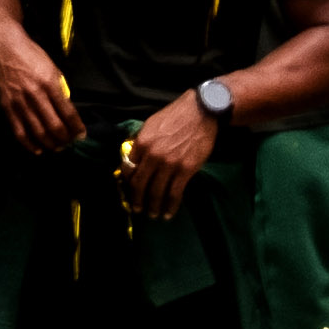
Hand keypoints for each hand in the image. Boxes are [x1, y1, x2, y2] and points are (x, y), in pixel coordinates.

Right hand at [0, 28, 81, 151]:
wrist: (3, 46)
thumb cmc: (31, 55)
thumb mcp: (52, 68)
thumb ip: (59, 90)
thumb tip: (66, 111)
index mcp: (49, 83)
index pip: (68, 113)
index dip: (77, 128)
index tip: (82, 135)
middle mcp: (35, 95)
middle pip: (54, 126)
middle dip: (65, 139)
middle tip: (70, 143)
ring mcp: (19, 102)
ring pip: (38, 132)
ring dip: (50, 144)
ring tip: (57, 147)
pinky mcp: (6, 106)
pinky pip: (18, 131)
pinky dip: (29, 144)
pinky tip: (38, 149)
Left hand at [119, 91, 218, 216]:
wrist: (200, 113)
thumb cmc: (174, 117)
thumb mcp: (150, 125)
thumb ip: (141, 143)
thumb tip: (133, 159)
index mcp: (141, 143)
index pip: (128, 169)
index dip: (127, 183)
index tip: (129, 191)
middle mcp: (153, 156)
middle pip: (139, 184)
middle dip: (137, 200)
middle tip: (137, 209)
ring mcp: (170, 164)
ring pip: (157, 192)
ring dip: (153, 207)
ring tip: (152, 215)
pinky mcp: (186, 170)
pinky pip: (175, 193)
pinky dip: (170, 206)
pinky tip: (168, 213)